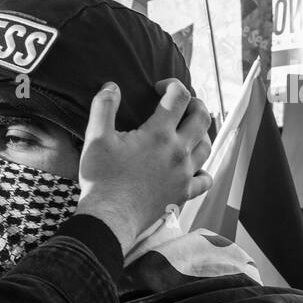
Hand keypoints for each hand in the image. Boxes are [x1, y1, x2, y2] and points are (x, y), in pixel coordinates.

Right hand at [76, 79, 212, 249]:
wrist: (110, 217)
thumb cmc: (101, 178)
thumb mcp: (95, 138)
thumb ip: (104, 107)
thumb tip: (112, 86)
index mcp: (159, 134)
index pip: (179, 96)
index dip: (171, 85)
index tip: (158, 88)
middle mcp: (178, 151)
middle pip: (202, 117)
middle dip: (195, 103)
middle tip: (182, 103)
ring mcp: (184, 173)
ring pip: (206, 145)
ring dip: (200, 132)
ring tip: (188, 130)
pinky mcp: (183, 193)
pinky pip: (205, 179)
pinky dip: (203, 169)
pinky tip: (193, 167)